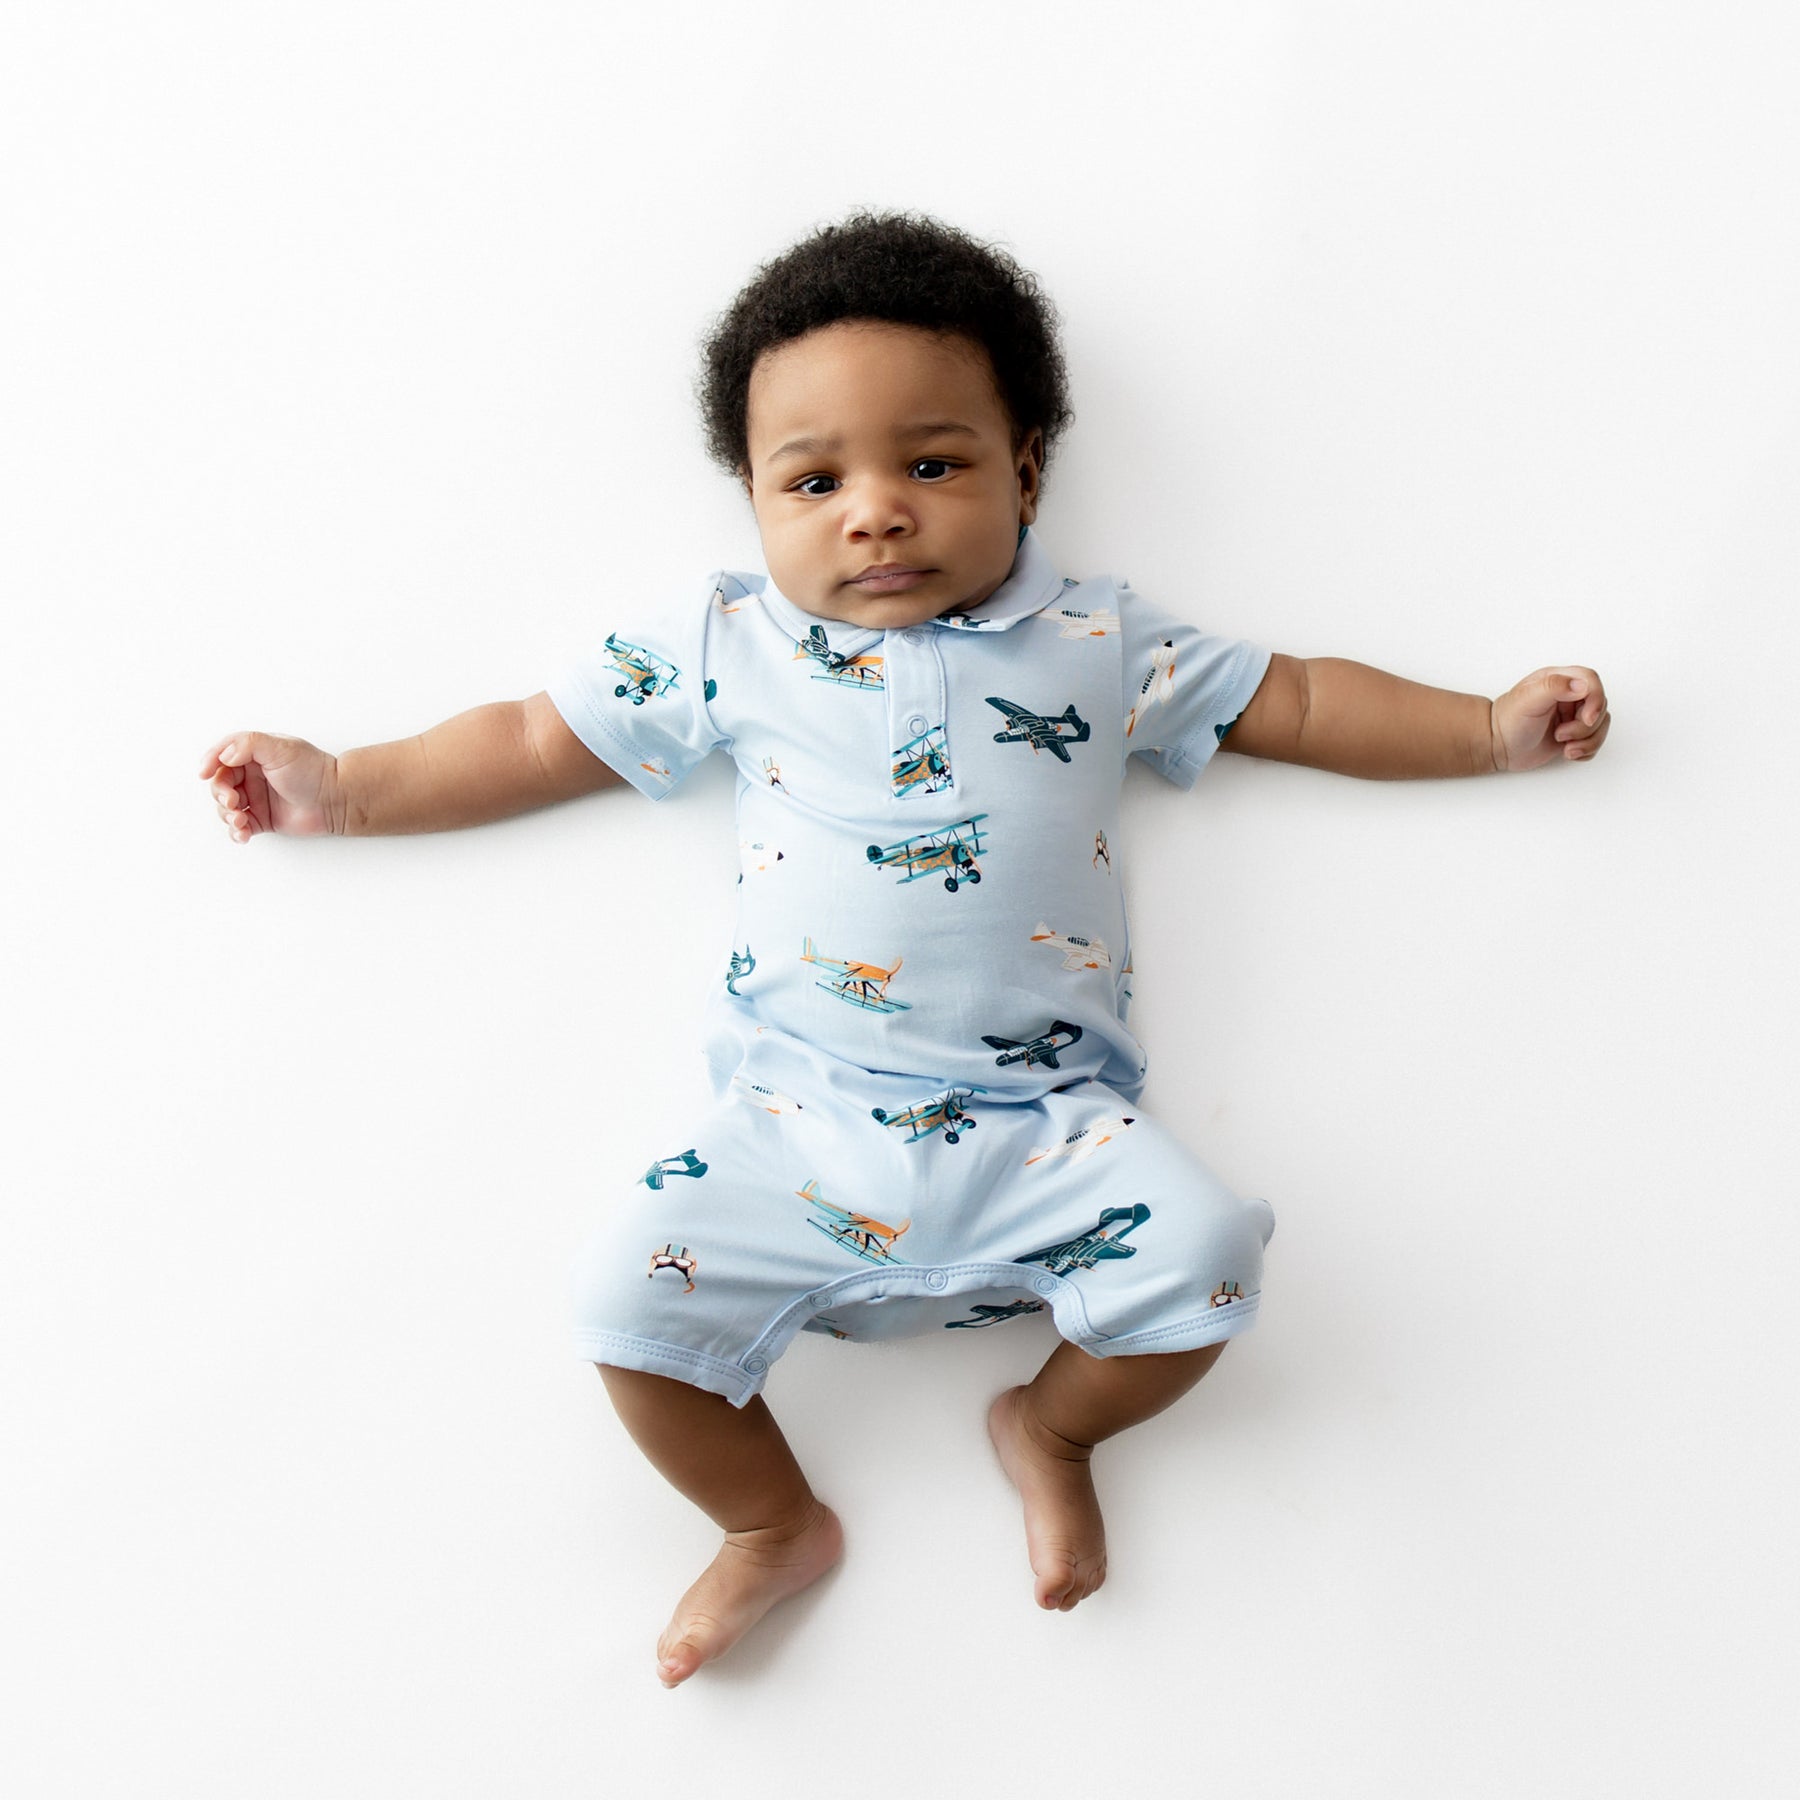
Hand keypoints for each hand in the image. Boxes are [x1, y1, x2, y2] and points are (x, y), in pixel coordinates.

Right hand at [199, 732, 339, 841]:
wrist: (337, 799)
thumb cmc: (314, 770)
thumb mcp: (280, 747)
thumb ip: (248, 744)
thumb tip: (224, 755)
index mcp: (254, 755)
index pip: (222, 756)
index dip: (210, 763)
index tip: (204, 773)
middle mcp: (253, 775)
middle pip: (220, 784)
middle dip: (220, 794)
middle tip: (232, 801)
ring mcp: (257, 798)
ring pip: (226, 807)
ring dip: (227, 815)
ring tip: (240, 820)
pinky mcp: (263, 819)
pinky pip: (240, 826)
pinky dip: (236, 831)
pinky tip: (242, 833)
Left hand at [1489, 667, 1610, 772]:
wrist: (1497, 746)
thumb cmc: (1507, 721)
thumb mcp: (1527, 698)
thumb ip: (1554, 686)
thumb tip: (1582, 685)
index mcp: (1559, 680)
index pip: (1592, 681)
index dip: (1596, 699)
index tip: (1587, 718)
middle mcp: (1568, 696)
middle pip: (1600, 706)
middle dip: (1585, 726)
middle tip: (1560, 734)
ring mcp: (1572, 715)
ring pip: (1600, 725)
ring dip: (1586, 741)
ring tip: (1562, 745)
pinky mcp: (1573, 735)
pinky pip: (1595, 741)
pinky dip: (1586, 750)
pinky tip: (1567, 752)